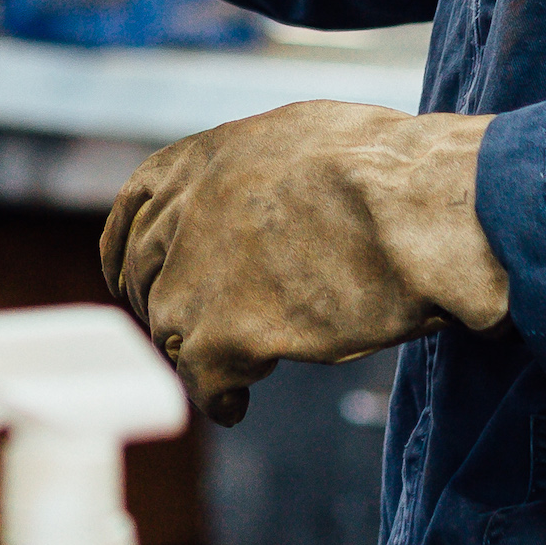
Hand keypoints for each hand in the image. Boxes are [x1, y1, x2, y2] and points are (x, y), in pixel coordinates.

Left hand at [100, 101, 506, 423]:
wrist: (416, 208)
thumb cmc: (390, 172)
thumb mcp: (303, 139)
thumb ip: (262, 170)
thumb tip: (266, 197)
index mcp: (200, 160)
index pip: (133, 212)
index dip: (129, 253)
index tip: (129, 279)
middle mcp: (182, 214)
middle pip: (146, 276)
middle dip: (164, 306)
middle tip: (193, 333)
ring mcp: (194, 277)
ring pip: (171, 331)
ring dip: (199, 351)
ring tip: (240, 363)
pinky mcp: (223, 335)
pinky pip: (203, 382)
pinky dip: (219, 398)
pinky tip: (238, 405)